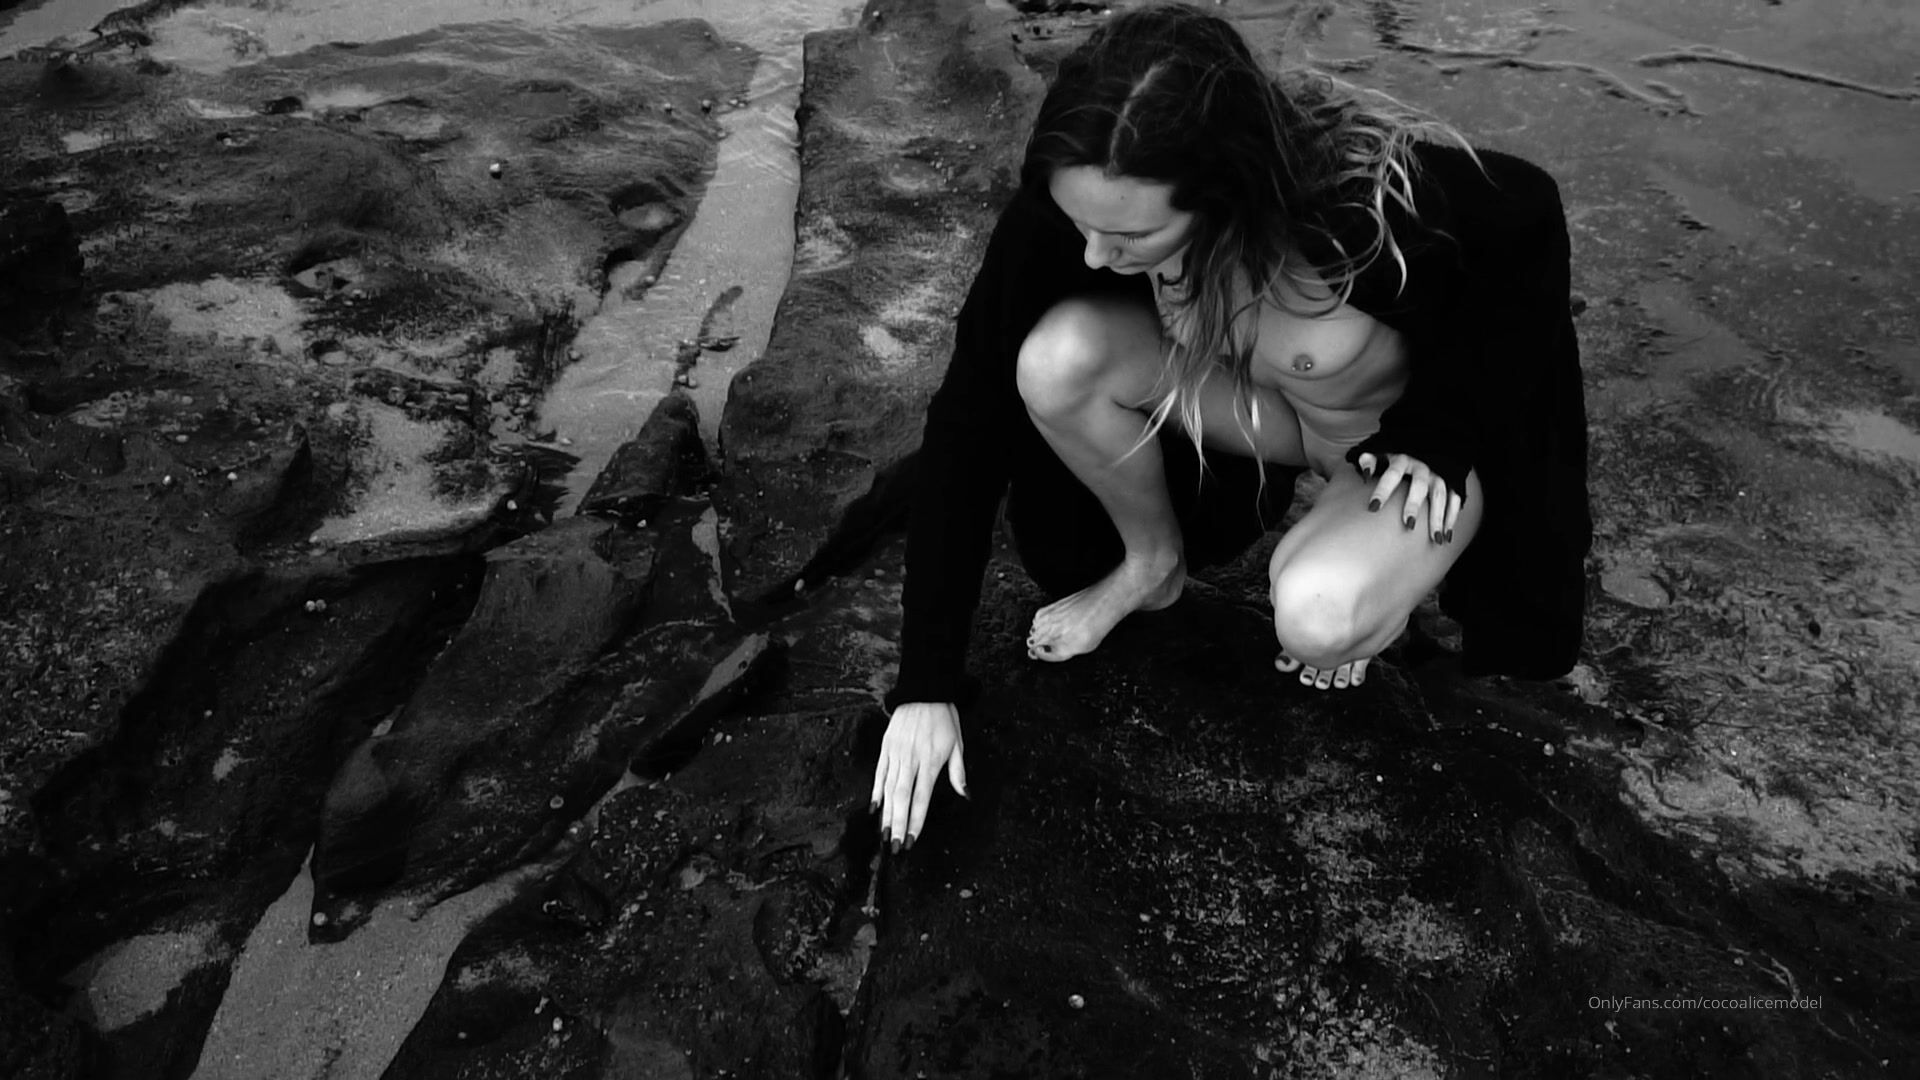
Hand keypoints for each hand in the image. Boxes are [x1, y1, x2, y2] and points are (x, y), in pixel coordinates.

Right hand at [871, 701, 966, 851]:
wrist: (924, 690)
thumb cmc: (944, 718)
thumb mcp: (958, 743)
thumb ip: (958, 772)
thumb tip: (964, 795)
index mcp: (931, 760)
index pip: (921, 798)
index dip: (916, 821)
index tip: (911, 840)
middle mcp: (911, 759)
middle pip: (901, 798)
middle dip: (897, 824)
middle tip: (894, 846)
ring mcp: (896, 753)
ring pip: (888, 789)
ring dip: (886, 814)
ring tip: (883, 835)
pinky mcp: (885, 747)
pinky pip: (879, 773)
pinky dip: (875, 792)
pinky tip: (874, 809)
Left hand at [1357, 451, 1460, 543]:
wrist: (1428, 443)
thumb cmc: (1396, 455)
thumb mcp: (1381, 452)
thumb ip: (1369, 460)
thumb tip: (1365, 471)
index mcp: (1402, 459)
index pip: (1391, 474)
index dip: (1383, 490)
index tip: (1373, 508)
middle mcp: (1422, 466)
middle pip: (1419, 485)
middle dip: (1414, 504)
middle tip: (1409, 525)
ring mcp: (1438, 474)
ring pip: (1440, 495)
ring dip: (1438, 517)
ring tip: (1435, 539)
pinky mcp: (1452, 481)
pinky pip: (1454, 499)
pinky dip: (1452, 518)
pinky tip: (1447, 536)